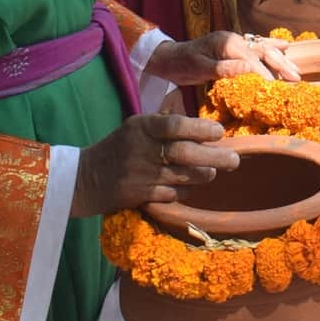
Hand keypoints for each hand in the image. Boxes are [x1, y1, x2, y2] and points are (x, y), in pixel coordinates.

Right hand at [71, 113, 237, 215]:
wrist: (85, 178)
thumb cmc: (118, 148)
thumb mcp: (135, 127)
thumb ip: (164, 124)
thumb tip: (200, 125)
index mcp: (141, 128)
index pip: (174, 125)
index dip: (200, 128)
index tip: (219, 132)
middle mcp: (141, 149)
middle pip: (184, 153)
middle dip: (214, 156)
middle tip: (234, 160)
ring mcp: (141, 174)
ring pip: (182, 176)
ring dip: (203, 174)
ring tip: (213, 171)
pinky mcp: (139, 196)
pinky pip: (171, 195)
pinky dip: (184, 192)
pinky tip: (190, 188)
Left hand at [145, 32, 300, 84]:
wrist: (170, 58)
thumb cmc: (183, 64)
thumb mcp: (200, 68)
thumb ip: (224, 68)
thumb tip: (250, 69)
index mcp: (227, 43)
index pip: (252, 59)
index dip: (266, 73)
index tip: (278, 87)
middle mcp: (235, 39)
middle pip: (263, 51)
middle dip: (281, 64)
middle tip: (296, 79)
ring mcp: (236, 41)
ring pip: (264, 48)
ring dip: (281, 58)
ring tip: (296, 70)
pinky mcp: (235, 48)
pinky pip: (258, 47)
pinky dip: (273, 48)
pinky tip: (286, 48)